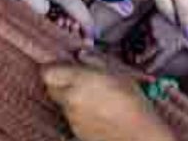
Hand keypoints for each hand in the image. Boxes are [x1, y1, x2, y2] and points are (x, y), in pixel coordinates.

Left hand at [41, 60, 166, 140]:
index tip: (64, 65)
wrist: (139, 133)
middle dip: (60, 82)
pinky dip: (78, 112)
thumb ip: (95, 60)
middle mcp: (71, 100)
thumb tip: (81, 54)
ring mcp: (72, 117)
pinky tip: (96, 111)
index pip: (48, 72)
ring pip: (61, 103)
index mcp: (79, 81)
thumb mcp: (117, 71)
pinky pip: (71, 117)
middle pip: (51, 88)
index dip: (55, 68)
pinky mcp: (76, 131)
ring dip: (70, 97)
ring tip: (92, 96)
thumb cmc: (132, 101)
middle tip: (76, 79)